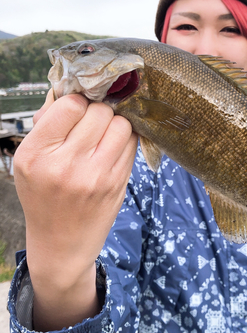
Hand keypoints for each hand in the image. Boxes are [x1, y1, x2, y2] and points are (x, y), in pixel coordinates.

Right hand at [14, 93, 137, 329]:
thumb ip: (48, 124)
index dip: (76, 103)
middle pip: (100, 111)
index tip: (76, 111)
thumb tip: (71, 89)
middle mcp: (66, 165)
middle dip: (97, 111)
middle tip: (91, 123)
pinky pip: (131, 144)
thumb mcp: (29, 161)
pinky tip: (112, 148)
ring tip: (103, 135)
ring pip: (121, 125)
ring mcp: (96, 176)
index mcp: (36, 154)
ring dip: (115, 124)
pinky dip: (124, 140)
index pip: (70, 105)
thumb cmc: (43, 197)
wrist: (62, 243)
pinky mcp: (118, 183)